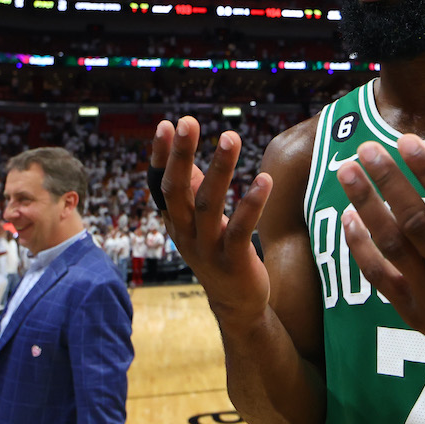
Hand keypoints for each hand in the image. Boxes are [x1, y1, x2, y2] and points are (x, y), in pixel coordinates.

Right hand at [152, 117, 272, 324]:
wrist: (236, 304)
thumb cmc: (219, 252)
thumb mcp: (200, 220)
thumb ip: (193, 189)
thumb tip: (183, 150)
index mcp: (175, 221)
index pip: (159, 184)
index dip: (160, 156)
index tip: (165, 124)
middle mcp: (184, 233)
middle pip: (177, 190)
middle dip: (181, 154)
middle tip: (187, 121)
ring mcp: (207, 249)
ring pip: (208, 205)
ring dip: (220, 169)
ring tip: (230, 137)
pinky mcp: (233, 262)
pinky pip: (240, 230)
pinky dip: (251, 204)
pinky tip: (264, 179)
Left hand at [337, 135, 424, 367]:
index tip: (406, 140)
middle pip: (416, 223)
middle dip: (388, 183)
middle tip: (366, 149)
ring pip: (392, 247)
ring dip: (365, 208)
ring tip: (346, 172)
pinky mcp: (414, 314)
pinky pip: (379, 278)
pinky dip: (360, 247)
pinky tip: (348, 216)